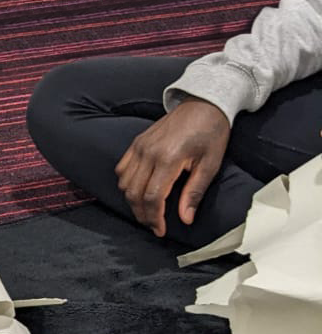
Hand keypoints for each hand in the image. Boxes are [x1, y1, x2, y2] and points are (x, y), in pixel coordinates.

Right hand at [114, 98, 229, 236]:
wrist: (204, 103)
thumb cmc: (211, 132)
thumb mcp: (210, 164)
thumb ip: (194, 192)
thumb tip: (185, 218)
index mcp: (169, 158)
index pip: (152, 197)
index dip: (154, 218)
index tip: (160, 230)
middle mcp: (149, 152)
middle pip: (134, 194)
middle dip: (142, 214)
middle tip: (154, 226)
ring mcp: (140, 146)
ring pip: (125, 183)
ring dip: (133, 201)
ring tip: (147, 211)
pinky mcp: (137, 142)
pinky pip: (122, 169)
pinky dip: (126, 184)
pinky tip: (139, 192)